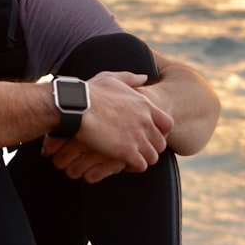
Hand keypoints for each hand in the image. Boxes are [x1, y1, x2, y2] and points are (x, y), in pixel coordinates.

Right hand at [43, 71, 172, 180]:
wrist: (76, 107)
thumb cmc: (90, 92)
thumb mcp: (112, 78)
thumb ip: (131, 78)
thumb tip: (144, 77)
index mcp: (145, 105)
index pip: (168, 124)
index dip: (160, 133)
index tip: (148, 135)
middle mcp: (146, 122)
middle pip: (161, 143)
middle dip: (150, 148)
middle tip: (136, 149)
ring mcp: (138, 137)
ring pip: (152, 157)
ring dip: (142, 159)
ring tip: (128, 158)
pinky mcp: (127, 151)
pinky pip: (141, 165)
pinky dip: (133, 167)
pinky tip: (121, 162)